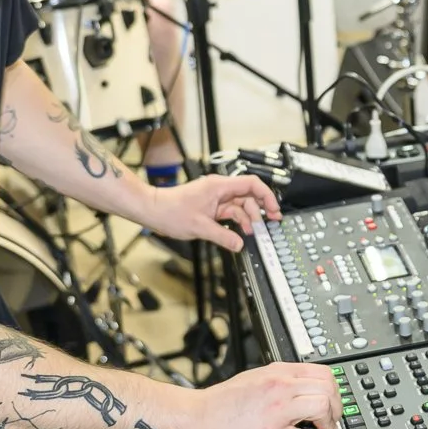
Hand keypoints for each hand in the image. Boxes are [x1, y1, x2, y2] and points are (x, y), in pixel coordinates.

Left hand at [141, 174, 280, 250]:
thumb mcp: (201, 227)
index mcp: (219, 186)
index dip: (266, 195)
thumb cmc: (170, 211)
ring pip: (240, 206)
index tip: (274, 208)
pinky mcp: (211, 207)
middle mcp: (219, 189)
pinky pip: (230, 213)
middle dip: (260, 209)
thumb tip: (240, 244)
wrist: (153, 210)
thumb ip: (224, 237)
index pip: (251, 183)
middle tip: (270, 222)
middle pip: (248, 196)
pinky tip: (241, 233)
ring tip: (253, 232)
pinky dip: (237, 222)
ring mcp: (215, 198)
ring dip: (248, 219)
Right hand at [193, 362, 339, 428]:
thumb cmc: (222, 402)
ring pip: (322, 405)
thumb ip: (280, 380)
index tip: (333, 400)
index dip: (334, 388)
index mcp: (277, 372)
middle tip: (333, 418)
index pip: (322, 371)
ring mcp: (277, 408)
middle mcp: (280, 386)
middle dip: (337, 405)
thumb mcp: (255, 378)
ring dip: (330, 421)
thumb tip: (301, 388)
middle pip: (327, 387)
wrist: (198, 417)